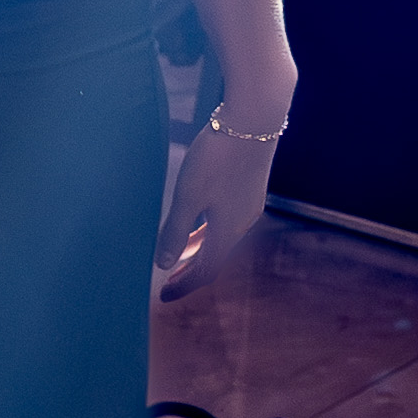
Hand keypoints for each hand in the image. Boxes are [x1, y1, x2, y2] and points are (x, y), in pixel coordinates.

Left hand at [156, 106, 287, 303]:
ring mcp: (248, 204)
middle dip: (190, 272)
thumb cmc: (218, 157)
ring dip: (198, 250)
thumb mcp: (189, 196)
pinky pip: (226, 221)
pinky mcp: (249, 187)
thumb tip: (163, 264)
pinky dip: (208, 230)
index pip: (205, 271)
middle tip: (169, 282)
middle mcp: (242, 223)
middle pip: (214, 258)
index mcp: (227, 231)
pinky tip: (199, 218)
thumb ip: (175, 230)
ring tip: (178, 253)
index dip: (184, 286)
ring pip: (221, 239)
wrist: (254, 120)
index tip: (164, 297)